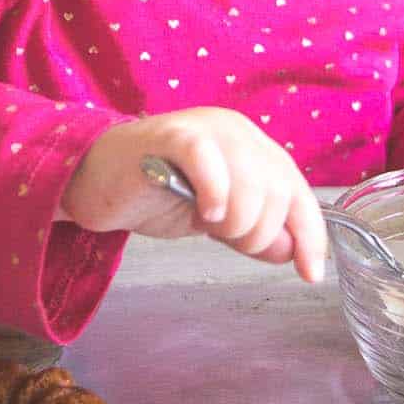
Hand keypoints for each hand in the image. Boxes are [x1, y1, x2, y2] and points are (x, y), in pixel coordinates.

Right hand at [59, 108, 327, 283]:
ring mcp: (204, 128)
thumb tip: (293, 252)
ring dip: (235, 222)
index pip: (296, 190)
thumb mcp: (216, 220)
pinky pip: (206, 159)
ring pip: (250, 183)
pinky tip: (204, 212)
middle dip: (257, 232)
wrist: (93, 180)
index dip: (310, 235)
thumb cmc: (154, 195)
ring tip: (206, 224)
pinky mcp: (169, 135)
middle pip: (277, 191)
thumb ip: (254, 232)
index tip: (310, 274)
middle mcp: (235, 130)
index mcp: (253, 146)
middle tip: (224, 238)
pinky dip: (214, 193)